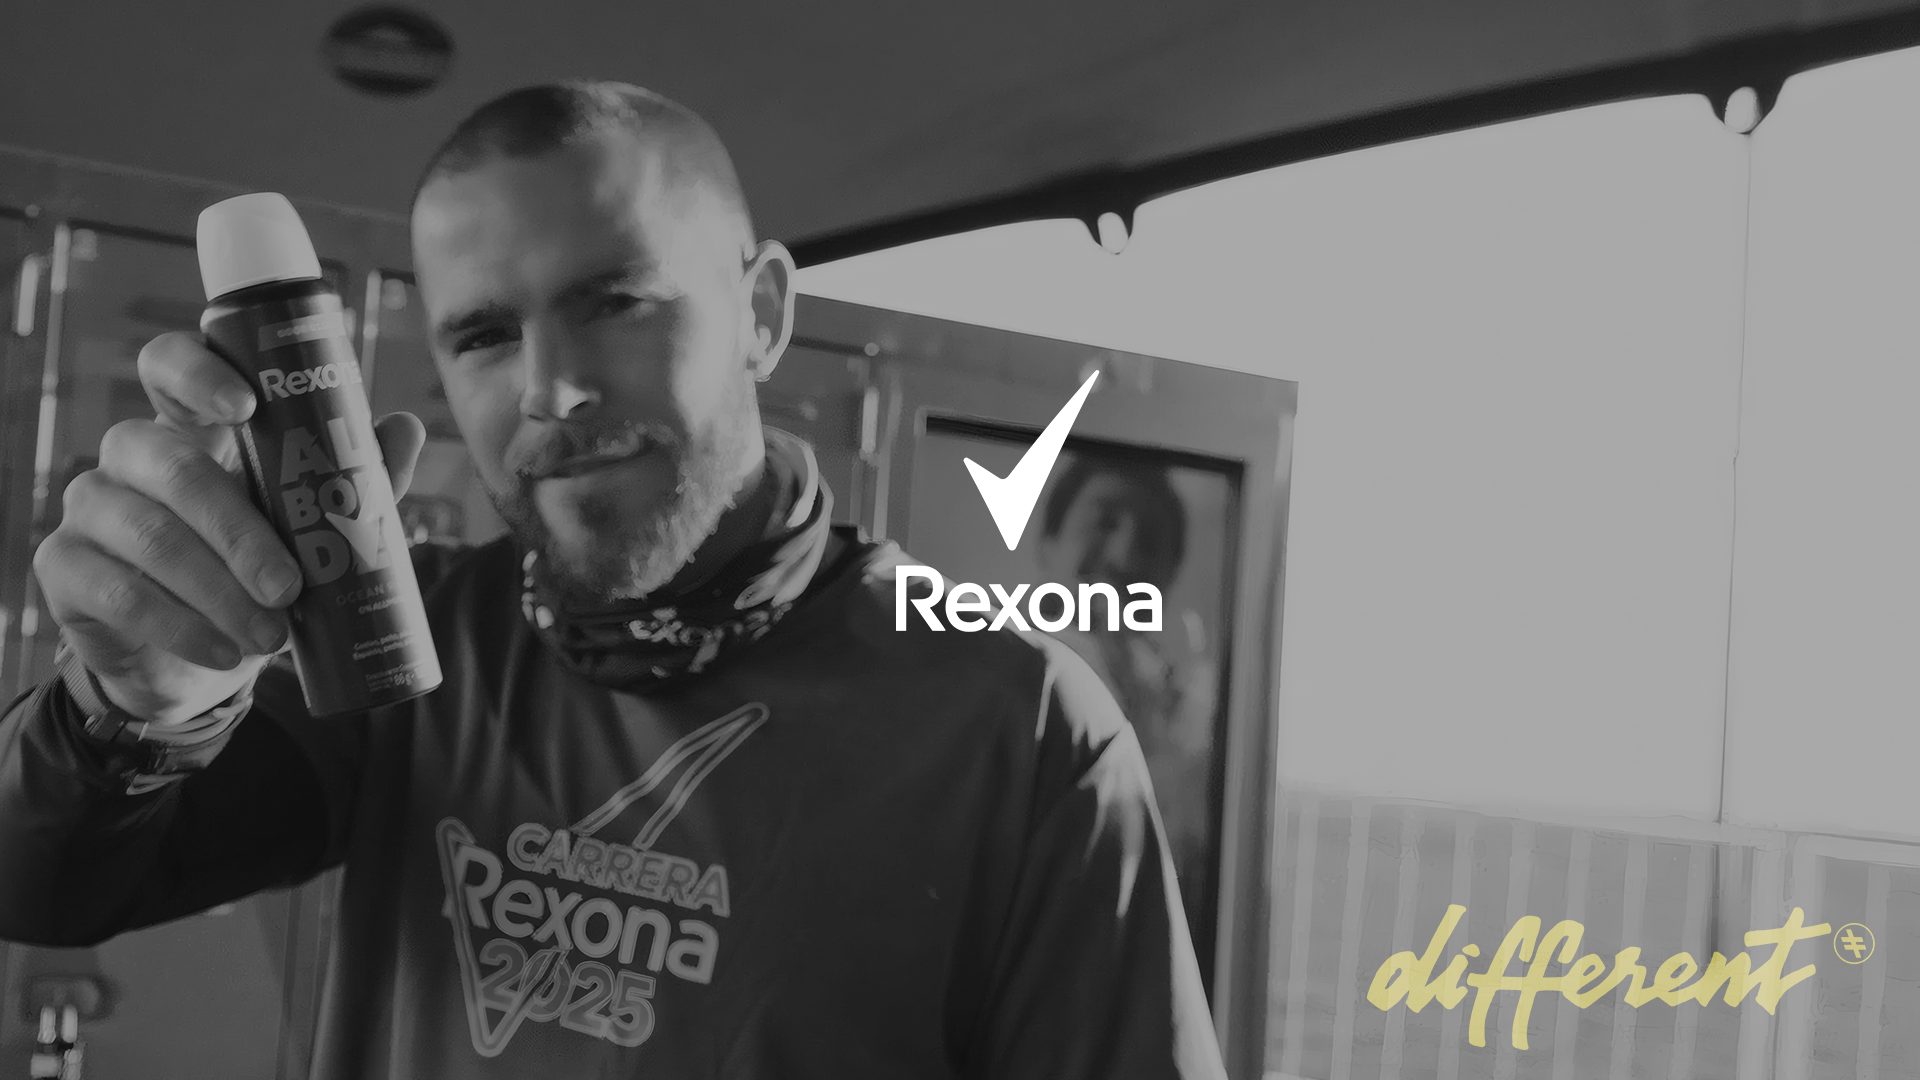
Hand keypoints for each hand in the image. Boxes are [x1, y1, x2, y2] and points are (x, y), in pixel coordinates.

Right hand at [30, 331, 426, 724]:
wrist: (203, 655)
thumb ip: (352, 480)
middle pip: (174, 467)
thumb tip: (404, 428)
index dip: (199, 374)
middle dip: (241, 533)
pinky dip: (182, 626)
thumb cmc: (259, 568)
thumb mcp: (311, 524)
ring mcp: (90, 507)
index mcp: (190, 425)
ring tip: (271, 636)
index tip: (247, 408)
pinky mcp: (64, 567)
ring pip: (151, 537)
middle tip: (291, 587)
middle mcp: (131, 455)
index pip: (169, 366)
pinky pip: (120, 592)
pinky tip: (225, 652)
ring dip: (220, 592)